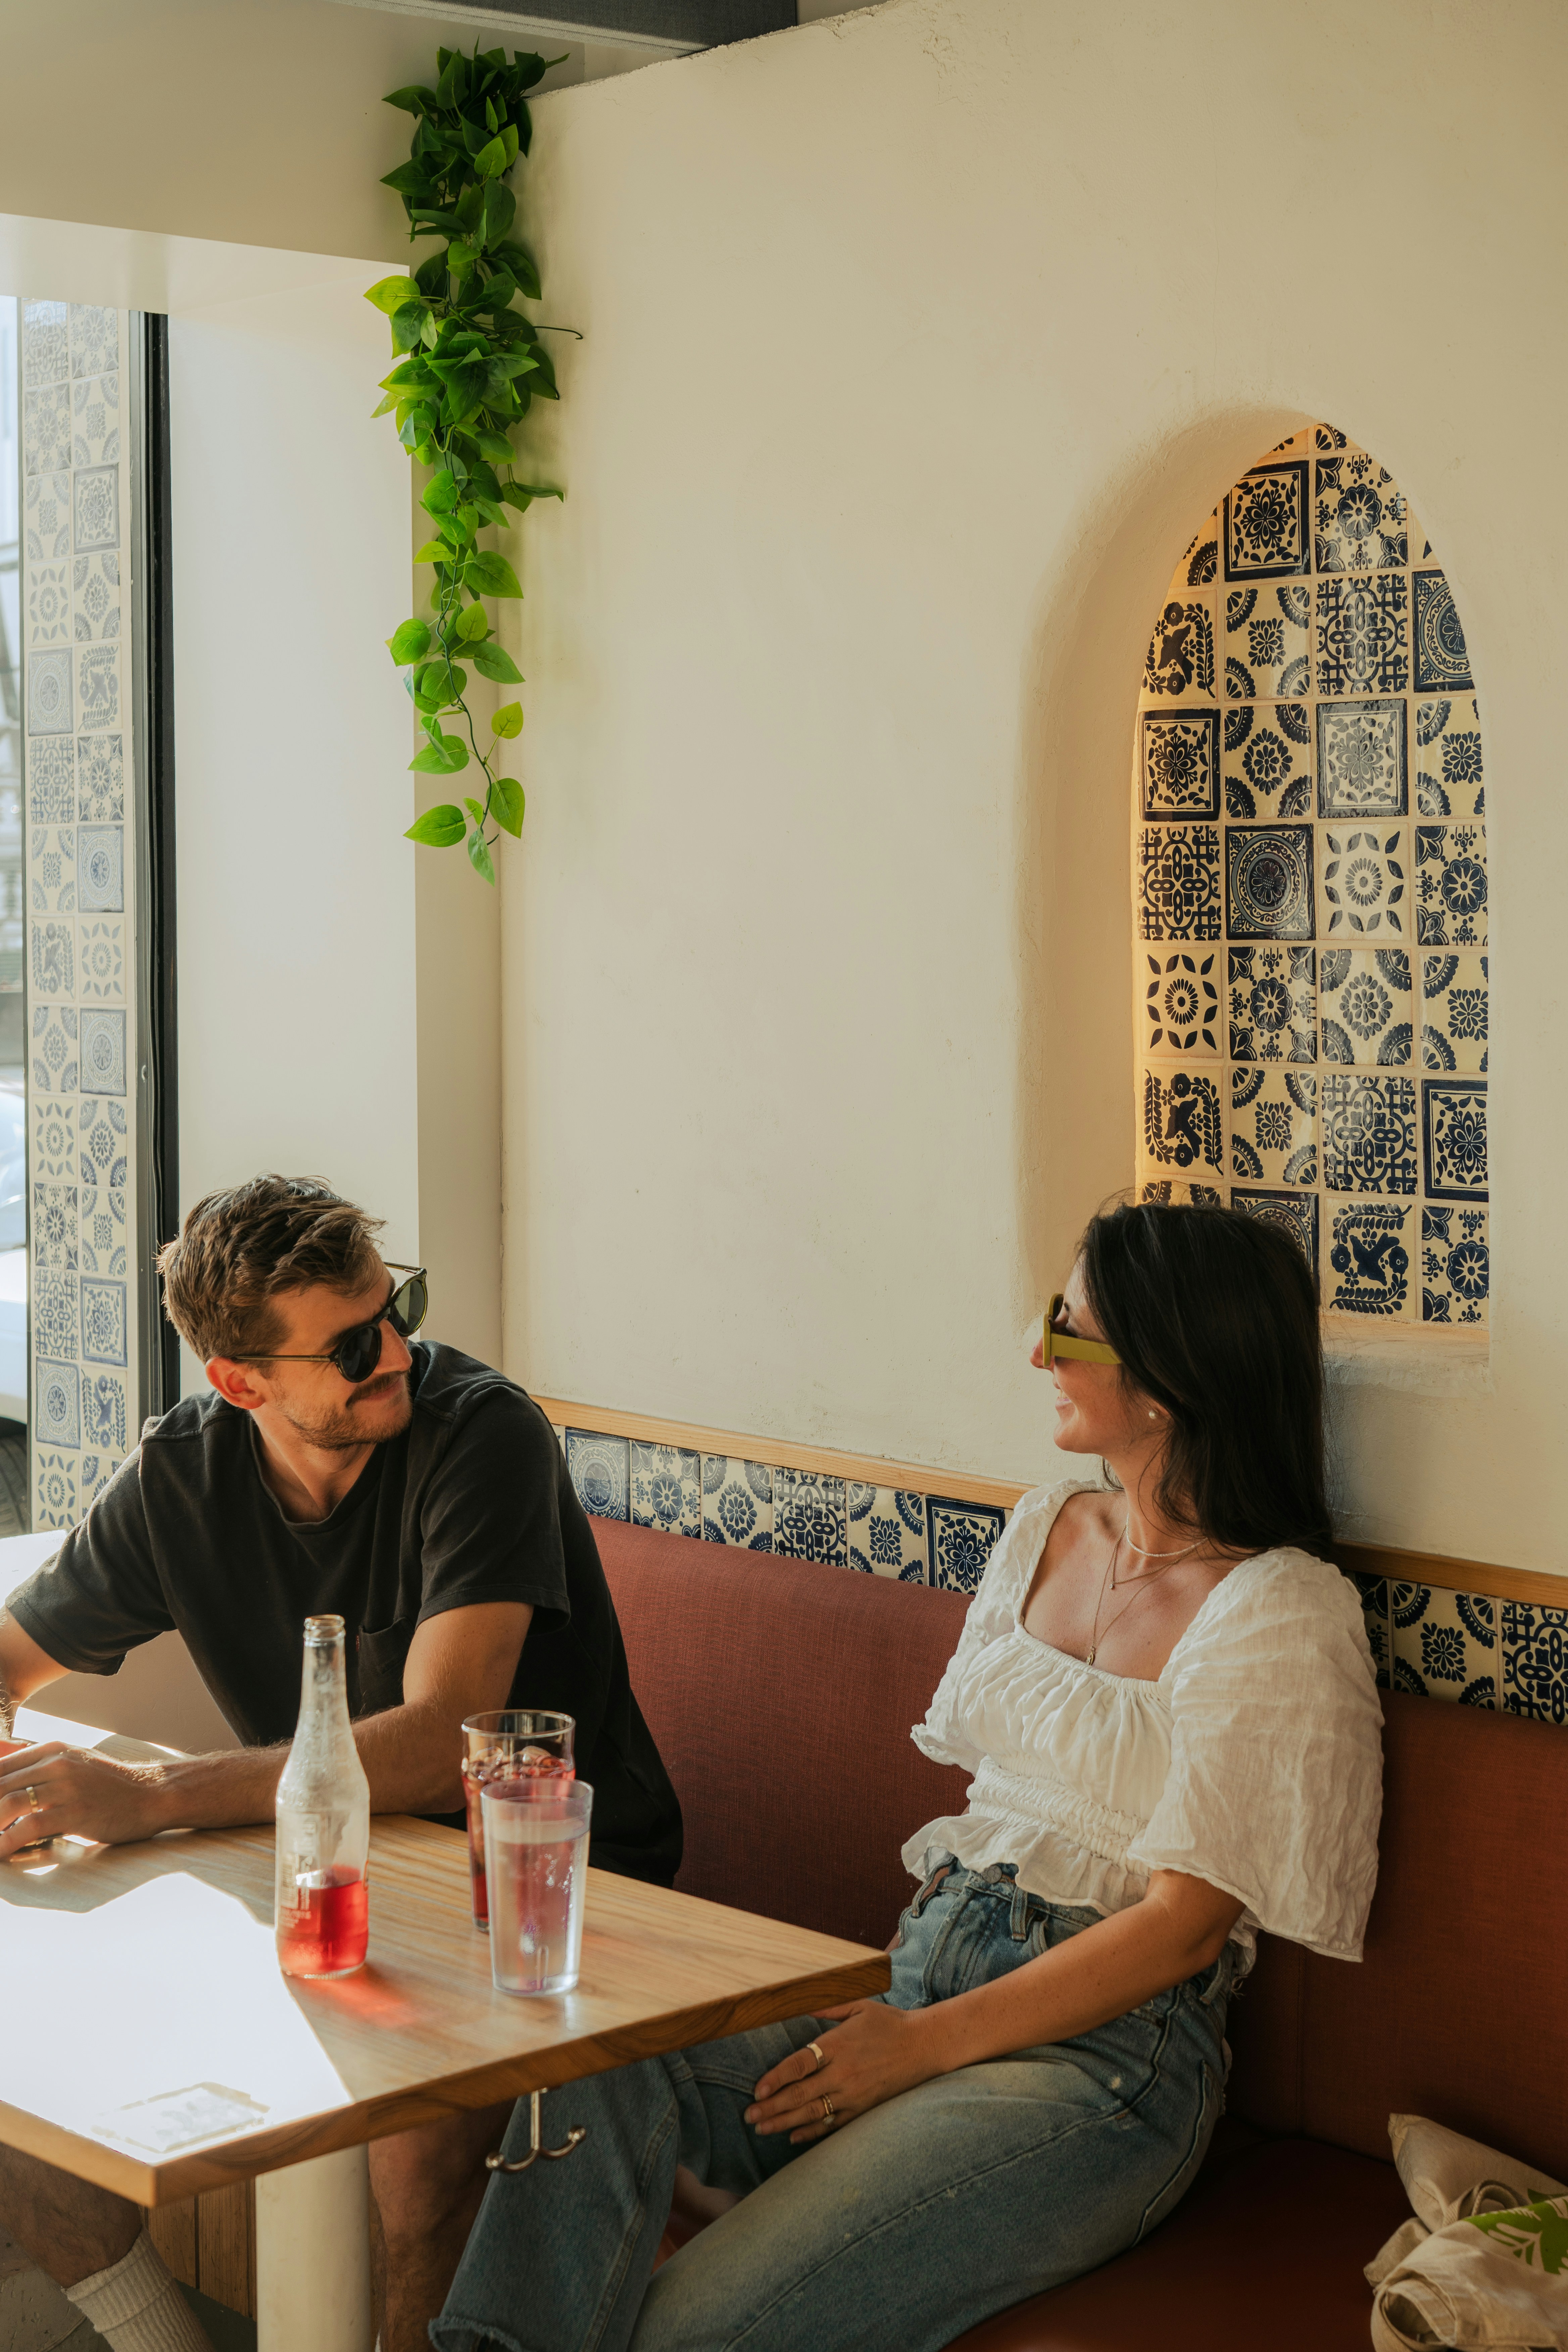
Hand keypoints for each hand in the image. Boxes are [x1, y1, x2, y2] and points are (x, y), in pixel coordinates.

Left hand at [0, 1740, 169, 1858]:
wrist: (152, 1794)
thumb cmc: (110, 1786)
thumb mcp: (74, 1764)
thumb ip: (40, 1767)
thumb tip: (3, 1770)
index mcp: (52, 1750)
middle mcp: (56, 1763)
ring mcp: (66, 1786)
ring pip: (8, 1803)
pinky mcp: (75, 1811)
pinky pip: (28, 1827)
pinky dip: (6, 1843)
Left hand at [745, 2002, 942, 2145]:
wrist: (925, 2046)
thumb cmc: (891, 2023)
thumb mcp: (859, 2006)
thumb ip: (827, 2006)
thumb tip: (799, 2001)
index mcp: (838, 2045)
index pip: (799, 2064)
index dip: (775, 2079)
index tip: (756, 2090)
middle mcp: (843, 2073)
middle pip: (800, 2094)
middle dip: (771, 2107)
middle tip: (748, 2117)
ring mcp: (854, 2094)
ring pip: (813, 2113)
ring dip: (784, 2122)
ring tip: (762, 2128)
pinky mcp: (864, 2109)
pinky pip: (833, 2124)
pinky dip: (812, 2132)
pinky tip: (793, 2136)